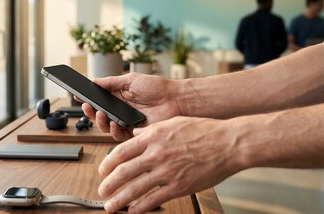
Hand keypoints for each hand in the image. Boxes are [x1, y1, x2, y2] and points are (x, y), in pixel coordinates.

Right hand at [80, 73, 181, 140]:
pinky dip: (114, 130)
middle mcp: (121, 110)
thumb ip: (111, 82)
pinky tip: (115, 123)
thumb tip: (93, 80)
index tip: (78, 97)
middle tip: (87, 107)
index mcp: (119, 96)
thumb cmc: (157, 88)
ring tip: (100, 114)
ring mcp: (126, 122)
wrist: (175, 100)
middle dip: (90, 112)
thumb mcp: (131, 80)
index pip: (98, 99)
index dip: (88, 99)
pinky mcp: (134, 133)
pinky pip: (118, 135)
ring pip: (106, 127)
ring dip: (100, 122)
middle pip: (99, 115)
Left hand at [98, 116, 237, 212]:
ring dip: (119, 200)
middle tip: (101, 191)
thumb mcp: (172, 123)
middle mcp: (156, 155)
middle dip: (108, 184)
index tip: (103, 170)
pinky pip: (154, 199)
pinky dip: (141, 207)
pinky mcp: (179, 186)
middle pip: (123, 172)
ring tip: (110, 206)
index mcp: (153, 137)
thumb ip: (150, 130)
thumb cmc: (203, 131)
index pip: (121, 152)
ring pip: (135, 189)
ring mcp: (167, 172)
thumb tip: (134, 133)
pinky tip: (133, 211)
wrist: (228, 143)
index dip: (108, 164)